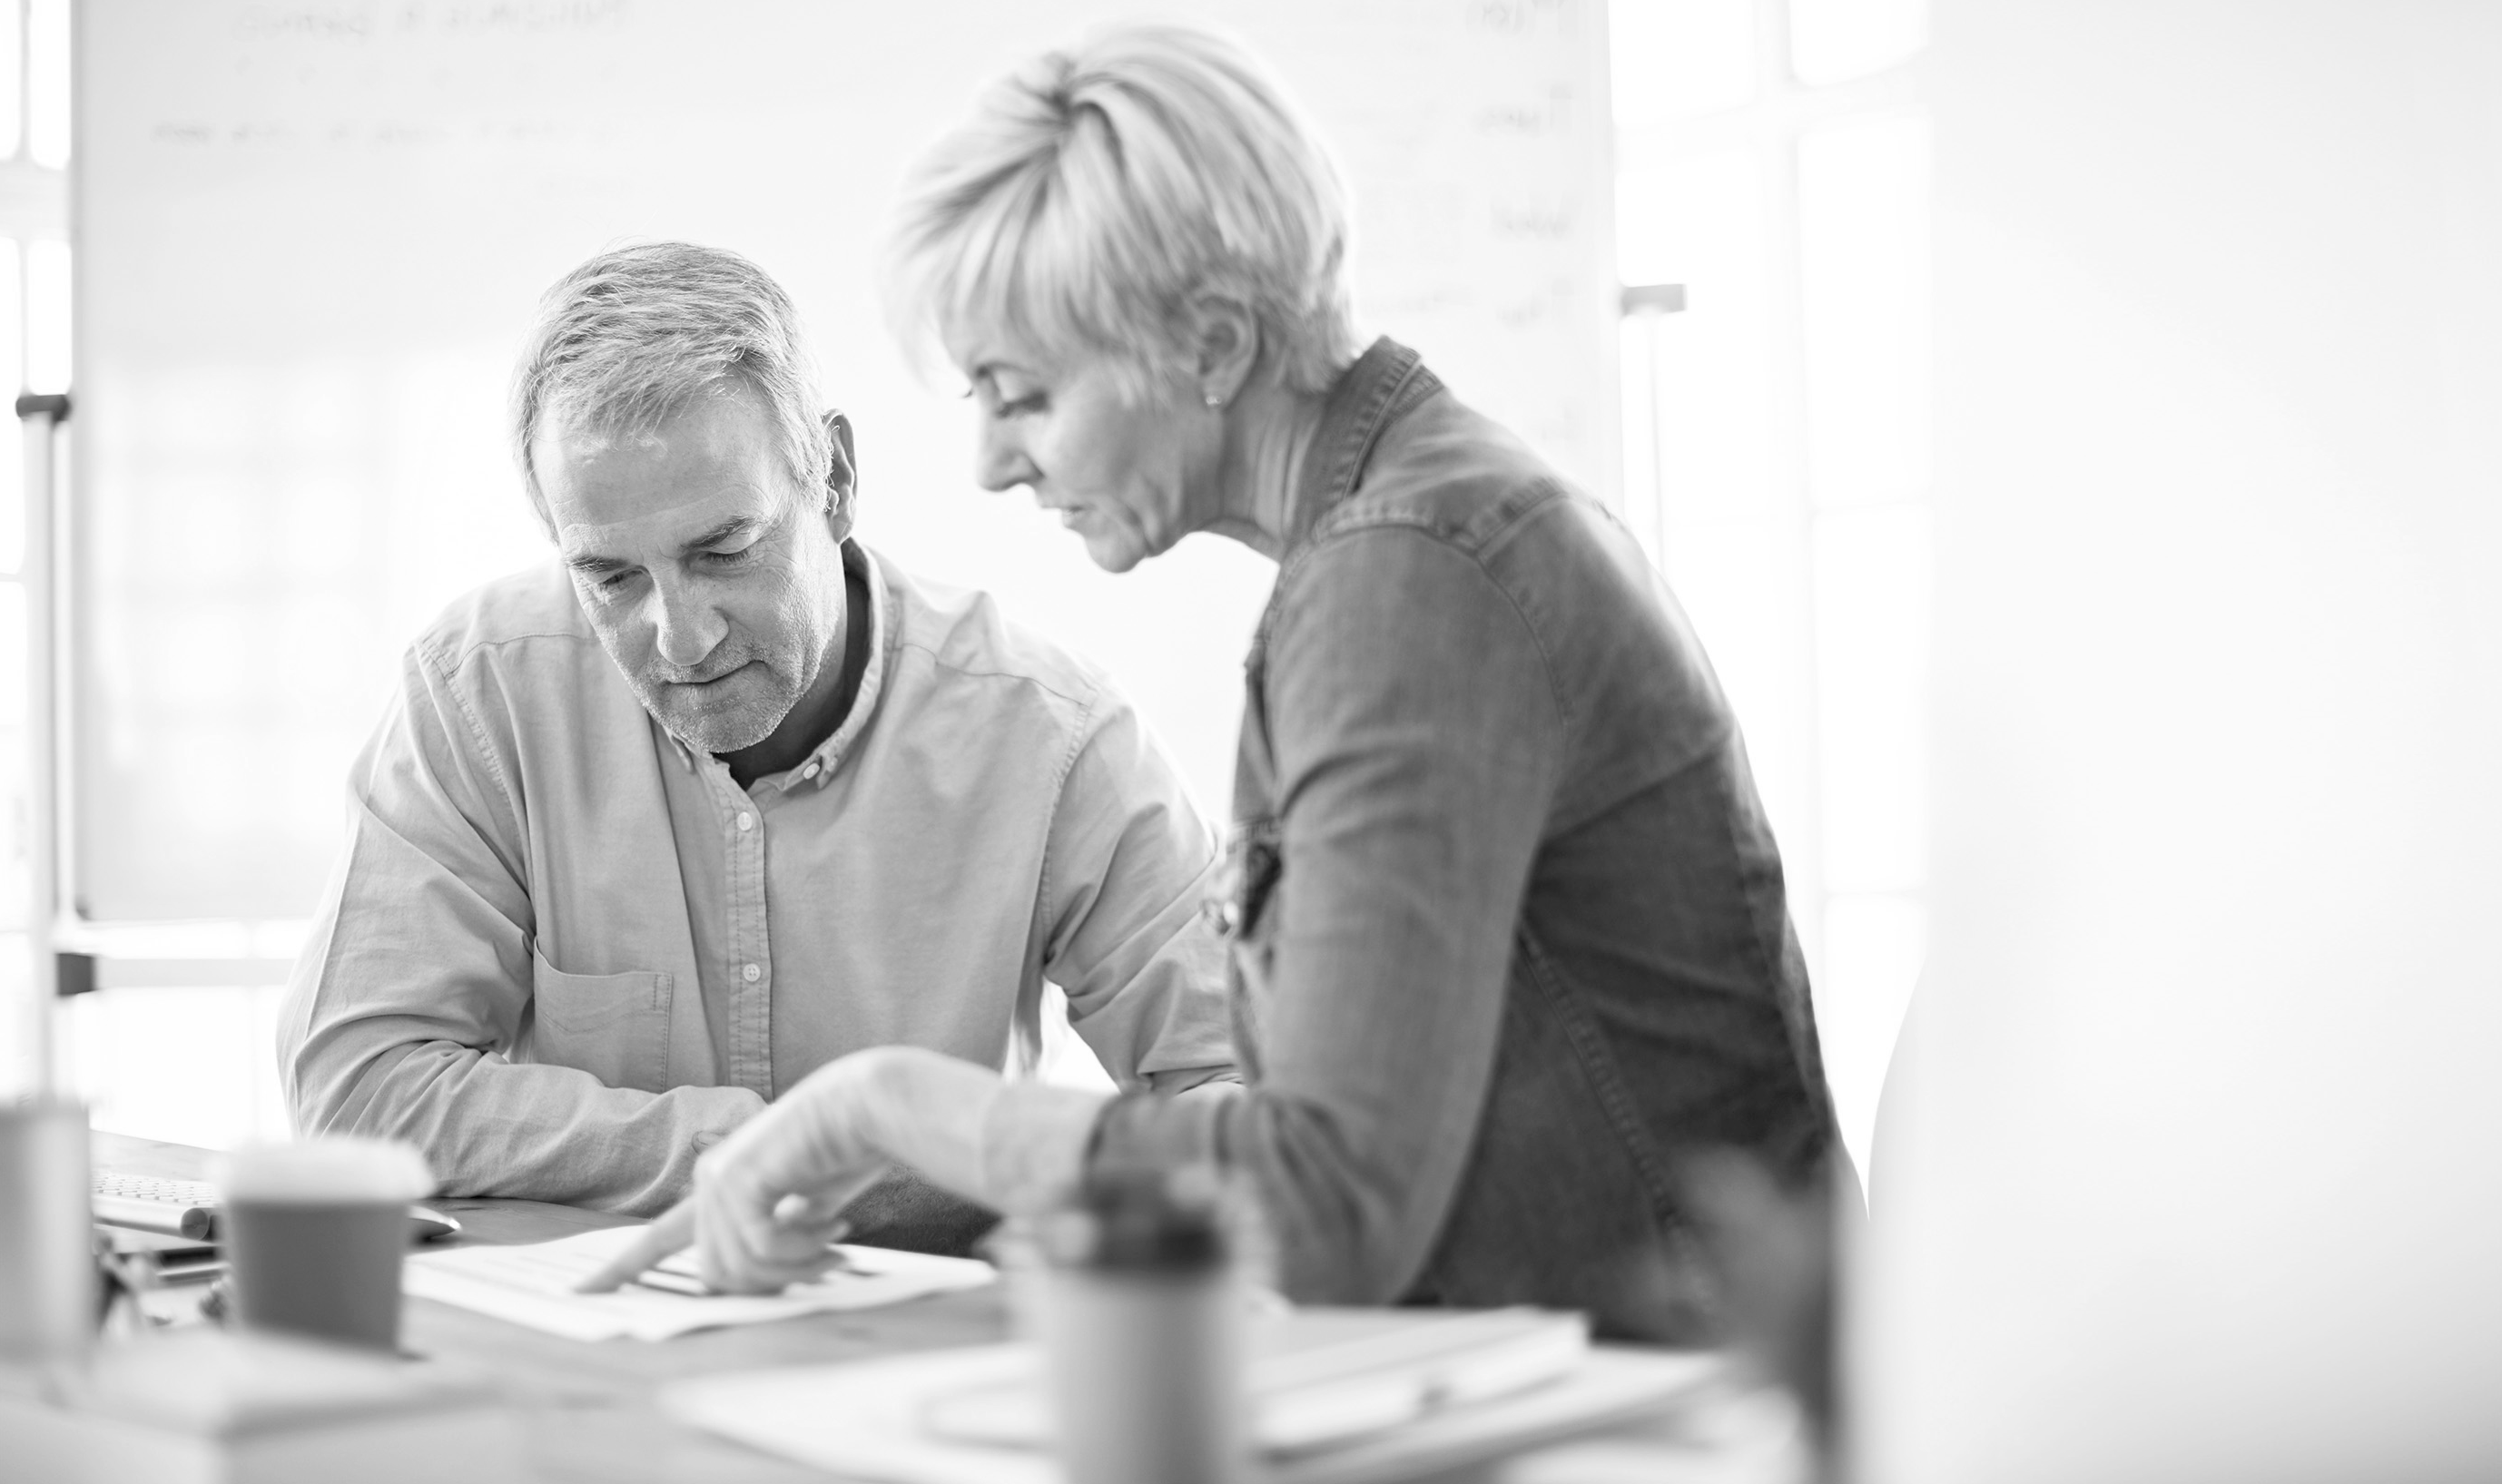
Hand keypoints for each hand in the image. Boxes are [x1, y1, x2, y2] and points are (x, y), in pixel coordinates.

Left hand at [577, 1052, 902, 1294]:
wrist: (866, 1107)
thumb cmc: (845, 1152)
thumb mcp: (804, 1212)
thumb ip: (773, 1241)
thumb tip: (765, 1279)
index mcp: (718, 1190)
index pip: (656, 1240)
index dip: (620, 1269)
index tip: (580, 1294)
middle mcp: (709, 1182)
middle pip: (717, 1274)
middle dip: (774, 1283)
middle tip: (827, 1266)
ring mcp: (718, 1178)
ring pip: (737, 1267)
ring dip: (796, 1267)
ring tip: (837, 1242)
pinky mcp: (737, 1178)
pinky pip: (760, 1247)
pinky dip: (804, 1250)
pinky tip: (837, 1225)